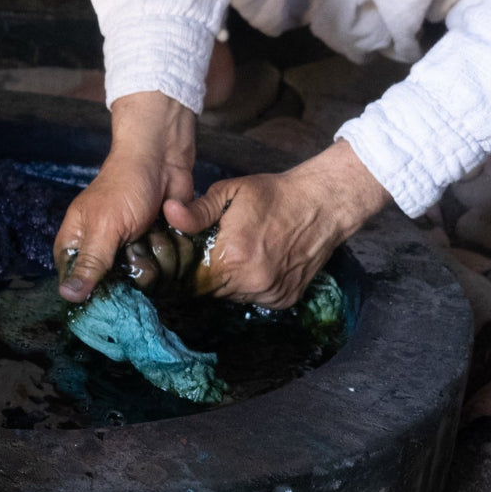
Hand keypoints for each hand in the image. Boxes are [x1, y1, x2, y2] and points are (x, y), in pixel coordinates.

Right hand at [54, 92, 197, 302]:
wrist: (163, 159)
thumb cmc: (125, 186)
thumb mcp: (104, 227)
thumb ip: (90, 263)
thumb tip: (68, 297)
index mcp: (77, 242)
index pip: (74, 283)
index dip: (89, 291)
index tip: (107, 292)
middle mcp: (101, 249)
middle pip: (111, 286)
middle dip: (127, 271)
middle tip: (132, 247)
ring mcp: (128, 249)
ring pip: (139, 279)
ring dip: (150, 257)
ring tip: (150, 232)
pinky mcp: (153, 246)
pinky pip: (162, 266)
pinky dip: (166, 250)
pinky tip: (165, 231)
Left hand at [163, 140, 389, 307]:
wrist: (322, 204)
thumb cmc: (273, 195)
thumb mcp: (230, 192)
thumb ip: (197, 211)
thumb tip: (169, 213)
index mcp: (232, 257)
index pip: (193, 279)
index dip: (188, 268)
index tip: (189, 256)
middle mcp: (251, 282)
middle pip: (212, 290)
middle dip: (208, 274)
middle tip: (217, 251)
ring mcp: (270, 293)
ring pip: (233, 296)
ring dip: (229, 281)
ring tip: (239, 254)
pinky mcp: (285, 299)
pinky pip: (256, 299)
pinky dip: (251, 285)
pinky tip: (258, 262)